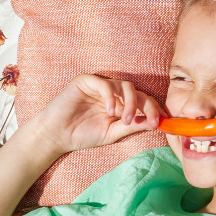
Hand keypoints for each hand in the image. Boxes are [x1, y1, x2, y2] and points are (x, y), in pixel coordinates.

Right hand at [25, 74, 162, 155]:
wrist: (55, 135)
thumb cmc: (81, 135)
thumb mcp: (112, 133)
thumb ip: (131, 126)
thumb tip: (154, 122)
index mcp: (120, 105)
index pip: (143, 102)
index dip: (154, 110)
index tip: (160, 122)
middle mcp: (113, 93)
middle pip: (138, 92)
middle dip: (146, 106)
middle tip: (149, 121)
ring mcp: (100, 85)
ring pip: (125, 85)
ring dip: (130, 103)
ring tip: (125, 119)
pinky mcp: (87, 81)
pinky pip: (106, 84)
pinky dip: (111, 97)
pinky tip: (109, 111)